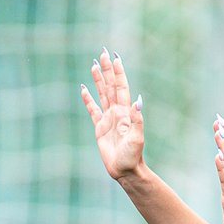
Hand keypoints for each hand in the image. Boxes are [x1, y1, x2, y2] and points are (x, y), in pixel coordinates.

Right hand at [81, 48, 144, 181]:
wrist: (126, 171)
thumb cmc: (133, 156)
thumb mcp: (137, 138)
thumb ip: (137, 119)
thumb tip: (138, 100)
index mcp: (125, 112)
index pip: (121, 87)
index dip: (118, 72)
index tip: (115, 57)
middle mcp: (117, 112)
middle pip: (110, 86)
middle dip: (107, 69)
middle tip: (102, 52)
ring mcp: (108, 119)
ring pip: (102, 94)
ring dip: (98, 80)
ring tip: (94, 64)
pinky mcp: (99, 128)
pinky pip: (92, 109)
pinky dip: (88, 99)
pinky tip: (84, 88)